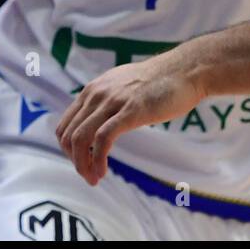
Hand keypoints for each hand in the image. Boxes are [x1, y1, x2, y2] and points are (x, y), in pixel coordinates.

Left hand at [54, 56, 204, 185]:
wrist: (184, 70)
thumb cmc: (158, 82)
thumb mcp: (122, 87)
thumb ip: (107, 101)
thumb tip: (100, 120)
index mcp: (92, 90)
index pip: (65, 125)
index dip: (69, 150)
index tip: (82, 164)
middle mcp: (96, 94)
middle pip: (69, 135)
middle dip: (75, 161)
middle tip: (88, 177)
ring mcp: (112, 102)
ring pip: (81, 138)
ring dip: (83, 164)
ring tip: (94, 178)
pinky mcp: (130, 111)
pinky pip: (103, 139)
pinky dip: (98, 159)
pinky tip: (103, 171)